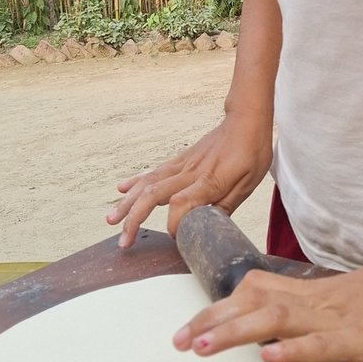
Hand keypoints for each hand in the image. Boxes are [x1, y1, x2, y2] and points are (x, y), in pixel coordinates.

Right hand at [107, 110, 272, 246]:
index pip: (182, 205)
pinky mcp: (180, 159)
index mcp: (209, 180)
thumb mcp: (247, 185)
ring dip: (127, 201)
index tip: (177, 239)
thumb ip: (223, 207)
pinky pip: (154, 171)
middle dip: (134, 219)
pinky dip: (135, 181)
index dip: (175, 225)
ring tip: (111, 218)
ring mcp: (182, 164)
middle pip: (154, 194)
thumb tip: (205, 228)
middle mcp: (190, 172)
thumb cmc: (251, 152)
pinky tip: (121, 189)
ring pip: (148, 183)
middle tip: (123, 242)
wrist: (246, 119)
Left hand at [171, 244, 362, 361]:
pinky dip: (293, 349)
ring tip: (204, 347)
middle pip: (255, 305)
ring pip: (278, 320)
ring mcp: (336, 318)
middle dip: (213, 322)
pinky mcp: (360, 336)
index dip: (217, 308)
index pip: (252, 294)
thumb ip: (305, 310)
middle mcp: (314, 302)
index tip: (184, 329)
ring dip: (237, 332)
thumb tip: (268, 330)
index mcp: (308, 294)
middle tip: (176, 342)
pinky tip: (269, 357)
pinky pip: (322, 342)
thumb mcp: (338, 302)